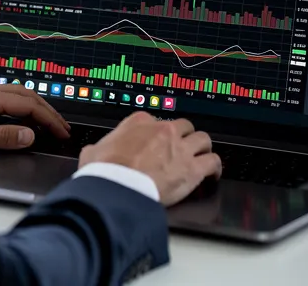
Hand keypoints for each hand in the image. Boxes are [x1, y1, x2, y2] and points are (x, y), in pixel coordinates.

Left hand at [0, 82, 71, 153]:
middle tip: (61, 127)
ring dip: (33, 106)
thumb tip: (28, 136)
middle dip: (46, 110)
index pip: (27, 104)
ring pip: (12, 93)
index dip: (48, 119)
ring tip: (45, 121)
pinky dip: (17, 106)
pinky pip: (0, 97)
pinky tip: (15, 116)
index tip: (61, 132)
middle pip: (24, 94)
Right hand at [79, 112, 221, 205]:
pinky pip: (213, 161)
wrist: (116, 188)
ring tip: (201, 155)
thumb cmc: (104, 172)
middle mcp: (163, 130)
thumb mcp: (92, 152)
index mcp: (139, 122)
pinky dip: (215, 167)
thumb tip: (93, 152)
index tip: (156, 142)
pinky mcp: (192, 169)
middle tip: (181, 147)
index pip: (155, 120)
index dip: (156, 133)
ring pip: (202, 139)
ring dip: (202, 148)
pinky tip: (213, 174)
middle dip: (183, 136)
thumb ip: (98, 148)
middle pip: (183, 126)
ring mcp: (180, 148)